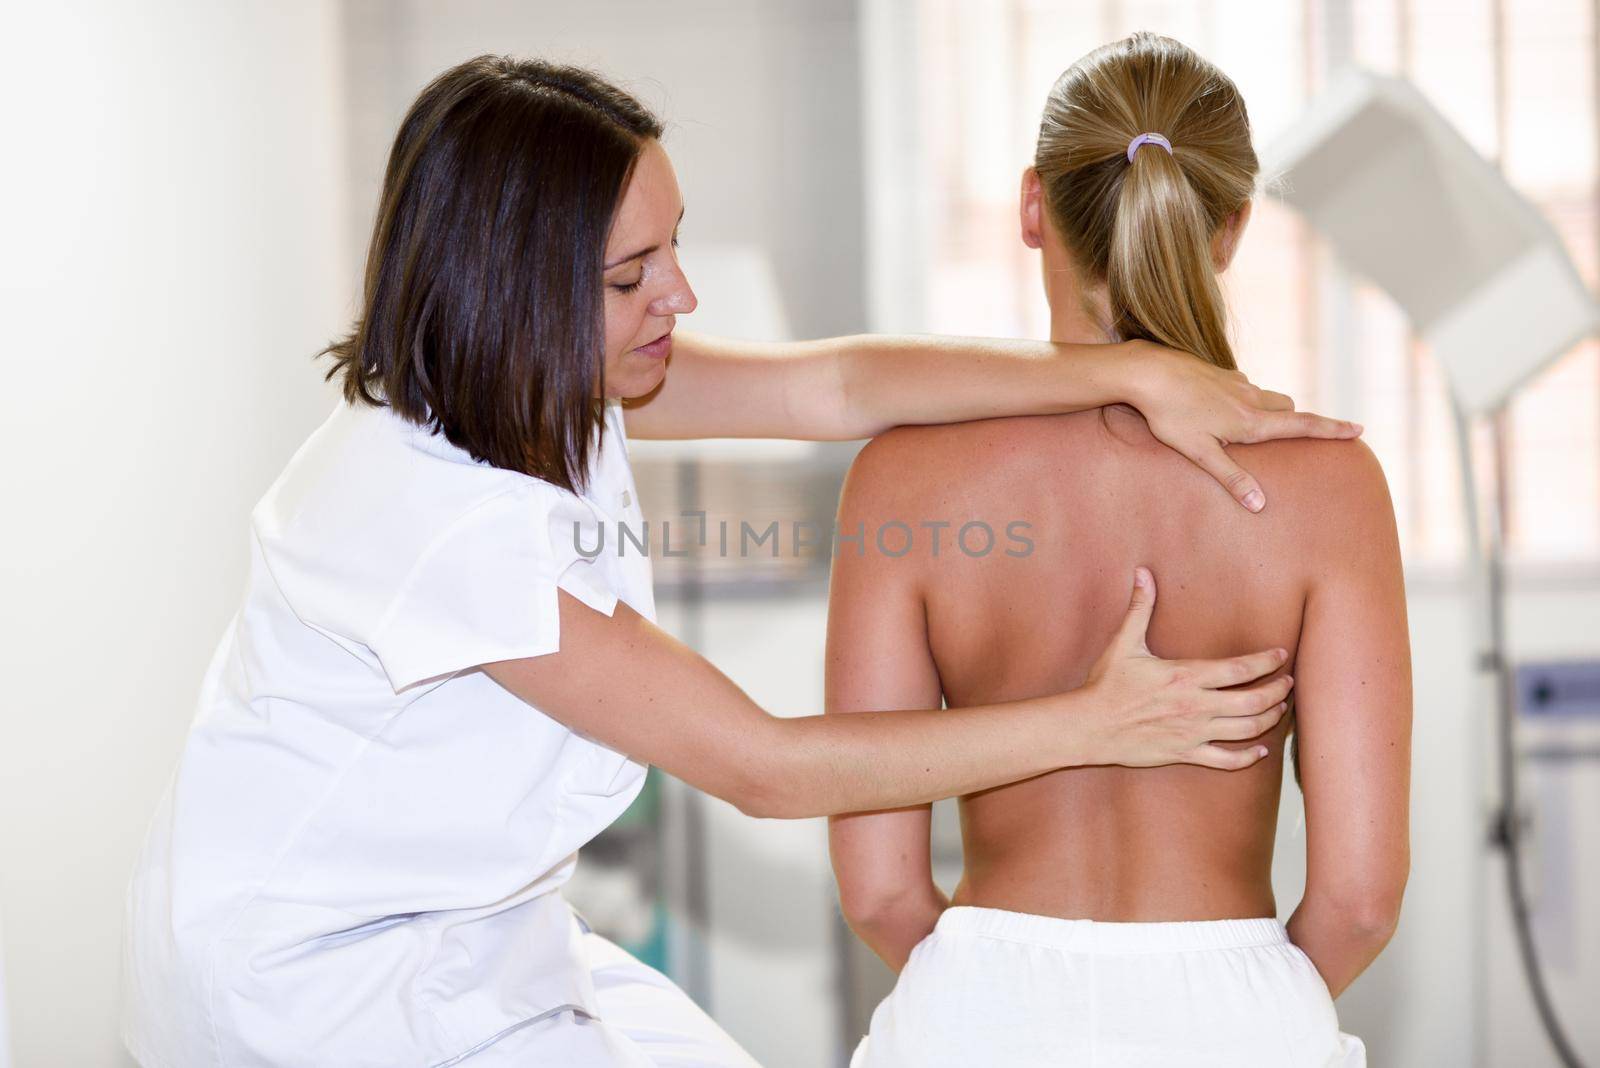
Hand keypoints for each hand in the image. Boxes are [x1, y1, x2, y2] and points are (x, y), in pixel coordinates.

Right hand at [1080, 567, 1290, 769]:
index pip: (1239, 669)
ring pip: (1246, 730)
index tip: (1281, 655)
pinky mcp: (1184, 753)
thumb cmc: (1107, 684)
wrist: (1089, 726)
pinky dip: (1247, 757)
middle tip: (1289, 683)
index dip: (1266, 661)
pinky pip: (1225, 761)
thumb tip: (1143, 573)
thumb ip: (1140, 608)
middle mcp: (1195, 706)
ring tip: (1280, 709)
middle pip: (1253, 701)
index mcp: (1185, 676)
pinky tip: (1259, 750)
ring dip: (1270, 719)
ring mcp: (1192, 732)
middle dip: (1278, 691)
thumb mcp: (1124, 644)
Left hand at [1126, 341, 1361, 512]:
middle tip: (1295, 437)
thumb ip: (1231, 477)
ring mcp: (1235, 381)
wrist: (1148, 371)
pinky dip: (1243, 398)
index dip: (1332, 429)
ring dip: (1268, 410)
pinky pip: (1241, 386)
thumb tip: (1260, 504)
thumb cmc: (1170, 415)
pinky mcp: (1218, 371)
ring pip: (1265, 395)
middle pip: (1288, 408)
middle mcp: (1250, 398)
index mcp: (1250, 421)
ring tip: (1247, 428)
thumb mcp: (1199, 452)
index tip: (1359, 429)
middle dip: (1295, 422)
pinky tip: (1219, 406)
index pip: (1302, 425)